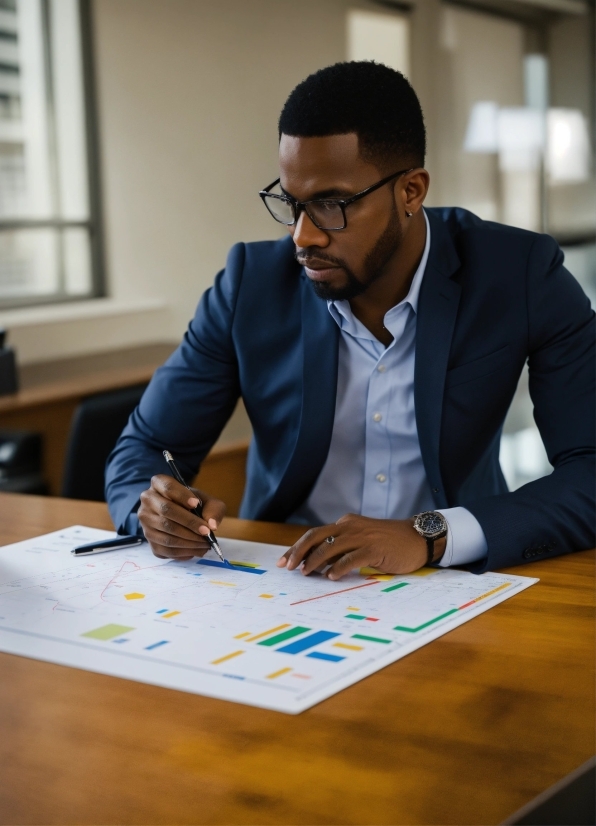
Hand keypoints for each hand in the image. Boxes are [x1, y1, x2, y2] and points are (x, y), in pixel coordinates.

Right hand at [138, 474, 225, 559]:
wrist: (182, 516)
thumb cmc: (195, 505)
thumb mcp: (208, 501)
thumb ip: (214, 509)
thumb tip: (212, 525)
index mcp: (159, 483)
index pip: (168, 487)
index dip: (182, 496)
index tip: (196, 504)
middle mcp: (148, 501)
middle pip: (166, 510)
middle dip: (189, 523)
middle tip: (206, 531)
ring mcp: (145, 522)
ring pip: (166, 533)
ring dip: (189, 541)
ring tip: (206, 543)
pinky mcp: (149, 541)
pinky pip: (166, 549)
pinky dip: (184, 552)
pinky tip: (198, 550)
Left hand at [276, 514, 445, 579]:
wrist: (418, 538)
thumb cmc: (389, 543)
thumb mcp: (361, 541)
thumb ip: (342, 548)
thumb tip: (317, 564)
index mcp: (346, 523)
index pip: (315, 534)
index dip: (297, 547)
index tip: (284, 561)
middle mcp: (351, 527)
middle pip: (317, 536)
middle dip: (299, 552)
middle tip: (288, 567)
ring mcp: (363, 536)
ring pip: (331, 546)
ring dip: (315, 561)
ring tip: (306, 573)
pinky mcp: (375, 549)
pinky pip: (352, 557)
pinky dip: (339, 567)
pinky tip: (331, 576)